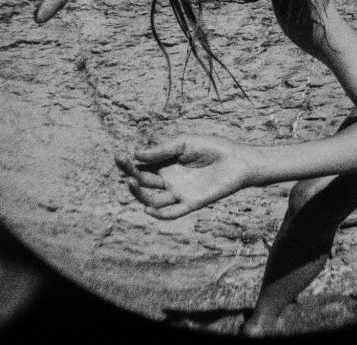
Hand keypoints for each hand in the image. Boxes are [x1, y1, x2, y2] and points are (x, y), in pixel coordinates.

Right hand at [115, 135, 253, 219]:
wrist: (237, 160)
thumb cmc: (212, 147)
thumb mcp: (185, 143)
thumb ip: (162, 150)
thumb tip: (137, 154)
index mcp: (166, 164)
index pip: (142, 166)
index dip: (129, 163)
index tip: (119, 156)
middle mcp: (169, 180)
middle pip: (143, 182)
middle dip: (131, 176)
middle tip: (124, 169)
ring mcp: (179, 193)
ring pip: (153, 200)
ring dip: (140, 195)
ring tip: (132, 183)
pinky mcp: (190, 203)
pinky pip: (172, 213)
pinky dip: (159, 214)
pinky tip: (149, 208)